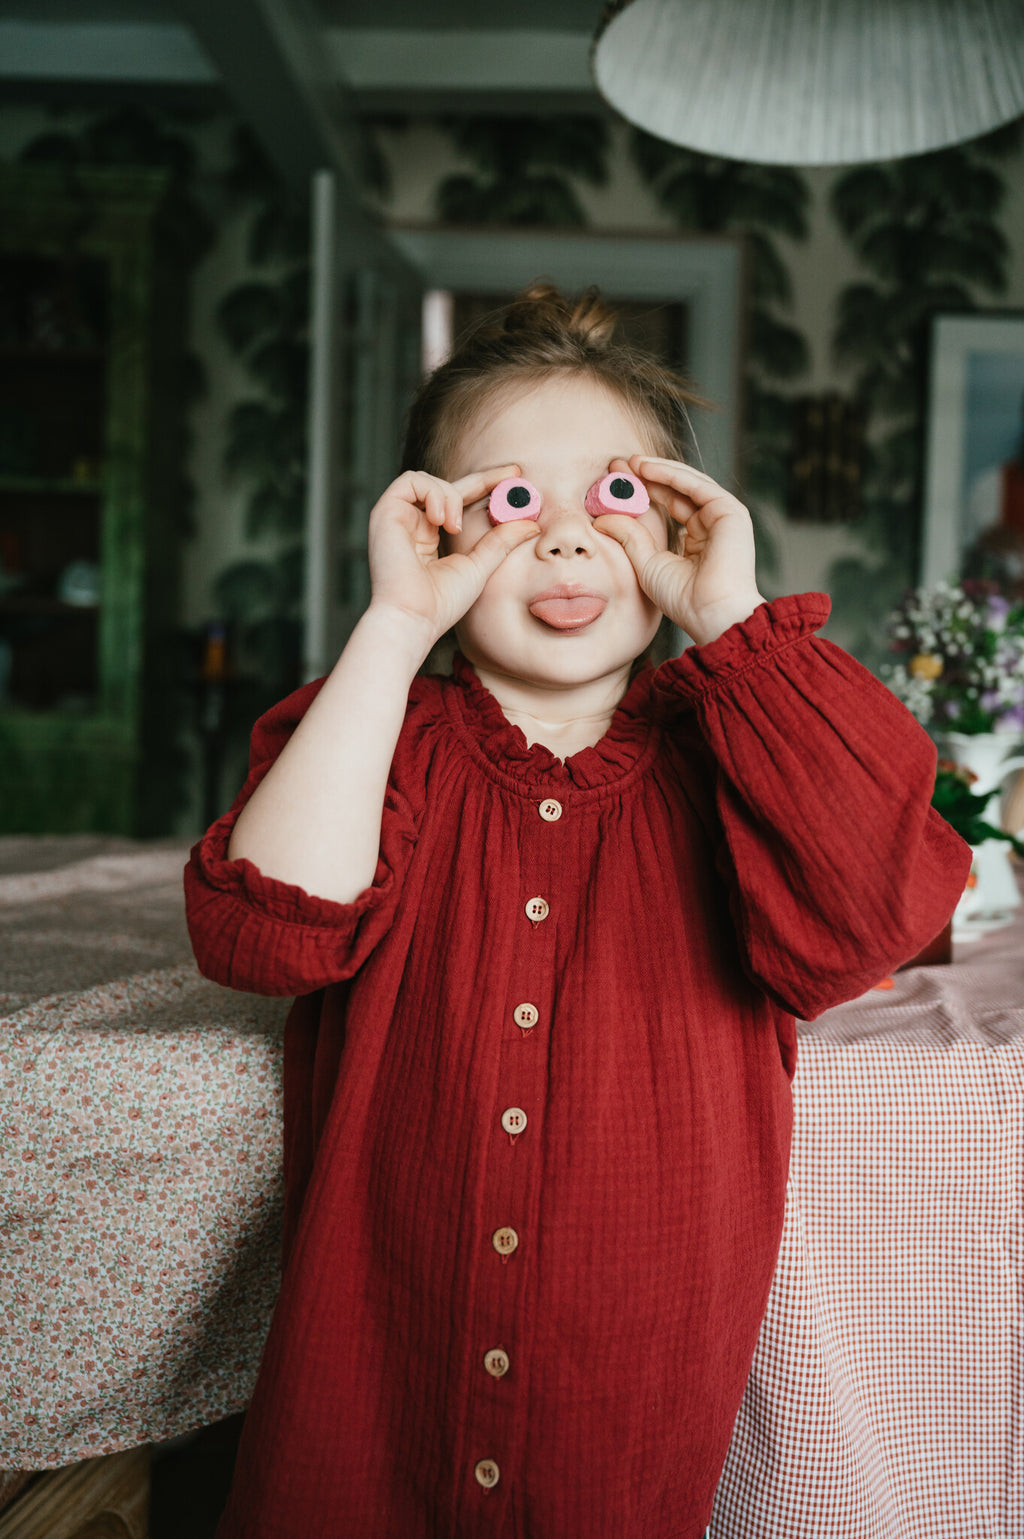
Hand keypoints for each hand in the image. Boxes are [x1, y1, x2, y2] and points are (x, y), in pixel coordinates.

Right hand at [366, 465, 539, 644]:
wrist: (413, 618)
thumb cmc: (441, 602)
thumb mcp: (479, 566)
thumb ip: (501, 542)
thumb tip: (531, 524)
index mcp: (431, 536)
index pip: (460, 501)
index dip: (486, 485)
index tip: (516, 476)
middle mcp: (413, 523)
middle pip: (448, 485)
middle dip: (482, 477)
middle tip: (513, 474)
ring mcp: (398, 517)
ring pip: (429, 480)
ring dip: (450, 496)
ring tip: (456, 527)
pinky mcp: (385, 512)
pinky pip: (410, 481)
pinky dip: (431, 494)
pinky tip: (439, 520)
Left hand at [593, 456, 764, 645]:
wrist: (710, 613)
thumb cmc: (682, 599)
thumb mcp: (646, 562)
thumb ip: (628, 537)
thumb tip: (601, 519)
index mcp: (696, 541)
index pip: (668, 505)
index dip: (642, 491)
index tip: (615, 481)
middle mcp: (711, 527)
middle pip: (676, 491)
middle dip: (647, 476)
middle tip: (618, 465)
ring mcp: (723, 518)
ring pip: (687, 484)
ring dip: (657, 470)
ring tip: (630, 463)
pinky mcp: (730, 512)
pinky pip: (697, 485)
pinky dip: (671, 474)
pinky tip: (646, 469)